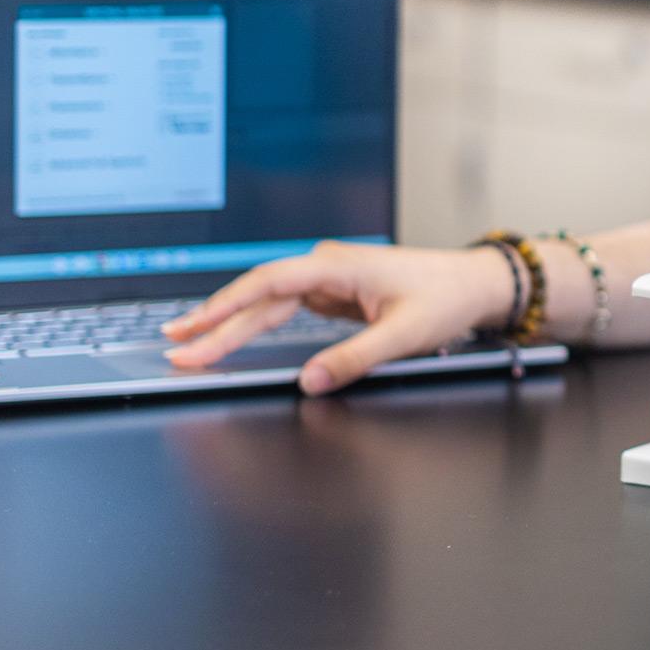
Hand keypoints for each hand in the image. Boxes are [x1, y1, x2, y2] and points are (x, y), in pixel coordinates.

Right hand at [160, 241, 512, 394]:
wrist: (475, 284)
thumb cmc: (446, 299)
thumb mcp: (403, 335)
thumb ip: (354, 359)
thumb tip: (309, 383)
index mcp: (338, 266)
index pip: (267, 284)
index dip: (226, 308)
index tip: (194, 330)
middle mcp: (326, 267)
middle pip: (258, 296)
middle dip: (215, 324)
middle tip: (175, 349)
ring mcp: (328, 279)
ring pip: (267, 303)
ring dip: (230, 325)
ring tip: (190, 346)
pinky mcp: (333, 293)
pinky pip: (283, 310)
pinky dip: (255, 326)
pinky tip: (229, 337)